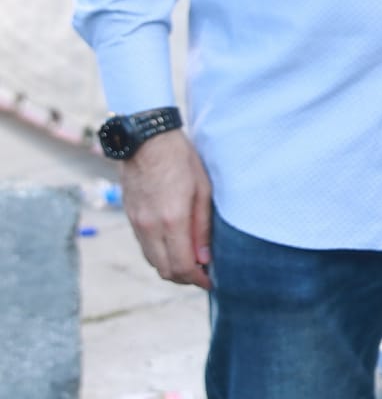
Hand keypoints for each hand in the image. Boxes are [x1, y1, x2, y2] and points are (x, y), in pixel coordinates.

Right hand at [120, 130, 213, 289]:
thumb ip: (202, 226)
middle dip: (185, 278)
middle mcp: (150, 228)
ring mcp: (137, 225)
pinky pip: (145, 247)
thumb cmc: (181, 160)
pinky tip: (175, 245)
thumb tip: (204, 258)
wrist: (146, 141)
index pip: (181, 266)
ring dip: (171, 267)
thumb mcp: (202, 189)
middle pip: (165, 271)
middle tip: (203, 273)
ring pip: (153, 262)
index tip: (210, 280)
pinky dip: (160, 254)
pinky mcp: (131, 219)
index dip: (197, 279)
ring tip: (192, 260)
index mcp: (171, 220)